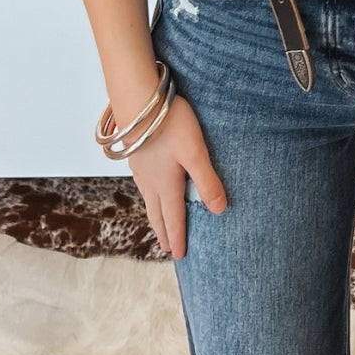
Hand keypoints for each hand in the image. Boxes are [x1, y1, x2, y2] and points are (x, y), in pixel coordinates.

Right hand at [128, 92, 226, 258]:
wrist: (136, 98)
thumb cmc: (168, 123)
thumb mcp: (195, 152)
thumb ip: (207, 180)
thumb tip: (219, 210)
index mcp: (166, 183)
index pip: (173, 217)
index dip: (178, 237)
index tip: (179, 255)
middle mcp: (150, 180)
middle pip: (157, 212)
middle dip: (163, 230)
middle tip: (167, 248)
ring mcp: (139, 167)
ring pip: (148, 198)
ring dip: (154, 214)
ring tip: (158, 222)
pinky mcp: (135, 152)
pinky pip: (142, 183)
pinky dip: (148, 195)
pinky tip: (149, 186)